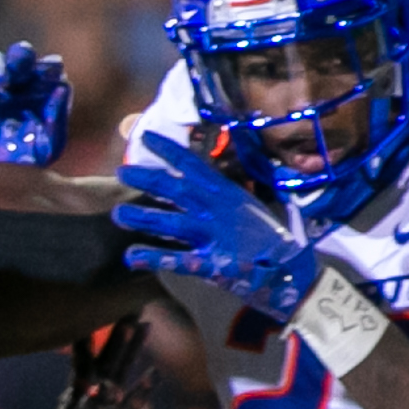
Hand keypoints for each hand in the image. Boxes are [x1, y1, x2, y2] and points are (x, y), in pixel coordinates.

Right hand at [0, 42, 68, 164]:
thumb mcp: (45, 149)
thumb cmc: (20, 157)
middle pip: (20, 54)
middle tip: (14, 77)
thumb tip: (63, 87)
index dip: (49, 69)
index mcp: (41, 89)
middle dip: (20, 57)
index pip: (50, 67)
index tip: (48, 78)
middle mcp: (17, 80)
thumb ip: (56, 121)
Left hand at [112, 129, 319, 316]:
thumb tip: (201, 178)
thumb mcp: (246, 207)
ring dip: (143, 217)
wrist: (291, 270)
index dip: (170, 151)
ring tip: (117, 214)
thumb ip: (222, 194)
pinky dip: (154, 258)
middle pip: (176, 189)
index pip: (195, 165)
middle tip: (121, 172)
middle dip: (148, 179)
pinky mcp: (212, 264)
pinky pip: (178, 259)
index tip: (147, 138)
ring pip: (172, 222)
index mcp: (227, 193)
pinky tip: (131, 256)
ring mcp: (214, 236)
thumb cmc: (267, 238)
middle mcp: (217, 210)